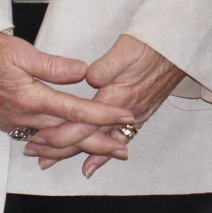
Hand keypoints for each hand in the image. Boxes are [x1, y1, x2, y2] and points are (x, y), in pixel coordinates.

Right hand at [0, 31, 137, 137]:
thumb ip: (53, 64)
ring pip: (49, 139)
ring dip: (76, 144)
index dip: (102, 115)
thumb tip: (83, 71)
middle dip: (97, 143)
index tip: (124, 117)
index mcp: (28, 97)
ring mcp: (8, 122)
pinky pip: (32, 137)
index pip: (74, 110)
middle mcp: (19, 116)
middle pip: (66, 134)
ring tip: (100, 147)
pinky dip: (51, 142)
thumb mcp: (21, 51)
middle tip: (122, 149)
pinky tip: (63, 143)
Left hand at [26, 34, 188, 176]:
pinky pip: (117, 141)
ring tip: (50, 160)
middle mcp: (123, 113)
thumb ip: (107, 66)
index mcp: (115, 96)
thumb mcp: (125, 50)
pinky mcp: (137, 117)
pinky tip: (90, 166)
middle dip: (59, 148)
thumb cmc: (149, 47)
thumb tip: (90, 76)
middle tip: (35, 154)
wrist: (176, 51)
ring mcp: (131, 117)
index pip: (83, 123)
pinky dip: (102, 156)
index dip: (60, 132)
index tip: (38, 137)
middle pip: (87, 138)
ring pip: (99, 143)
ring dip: (74, 153)